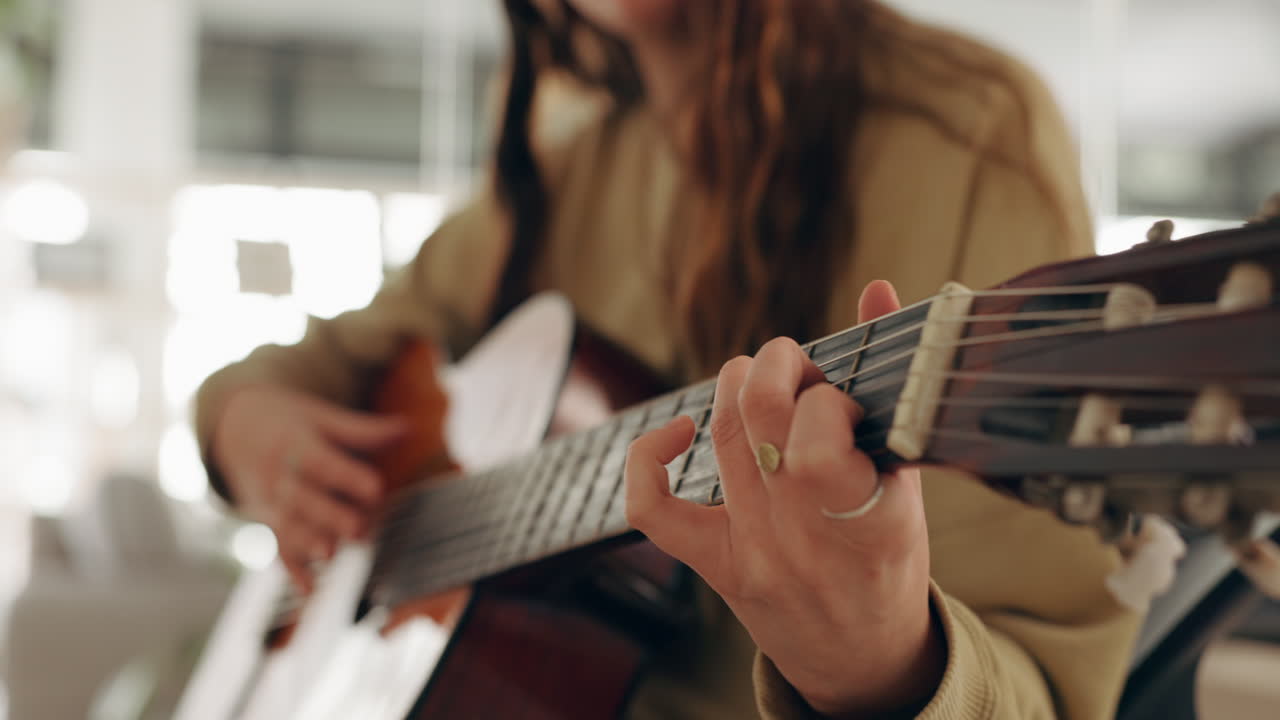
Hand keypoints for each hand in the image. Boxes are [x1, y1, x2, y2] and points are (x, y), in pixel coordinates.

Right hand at [212, 385, 405, 591]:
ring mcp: (267, 501)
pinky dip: (291, 570)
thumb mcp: (322, 418)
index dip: (347, 476)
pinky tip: (309, 590)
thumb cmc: (292, 423)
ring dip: (306, 542)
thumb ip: (362, 430)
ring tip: (330, 554)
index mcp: (294, 443)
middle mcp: (277, 475)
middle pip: (301, 497)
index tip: (376, 488)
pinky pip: (275, 547)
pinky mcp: (265, 523)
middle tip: (358, 529)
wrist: (235, 428)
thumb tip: (408, 428)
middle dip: (328, 515)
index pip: (320, 461)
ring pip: (285, 525)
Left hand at [625, 281, 943, 715]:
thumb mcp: (909, 481)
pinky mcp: (714, 563)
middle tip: (797, 364)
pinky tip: (681, 431)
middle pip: (759, 417)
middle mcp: (804, 537)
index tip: (844, 399)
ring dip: (737, 384)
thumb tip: (877, 287)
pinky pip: (653, 508)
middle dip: (776, 365)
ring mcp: (753, 552)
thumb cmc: (889, 559)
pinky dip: (651, 456)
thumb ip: (890, 386)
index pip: (820, 439)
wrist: (860, 656)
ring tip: (764, 380)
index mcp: (868, 522)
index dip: (825, 397)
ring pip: (721, 437)